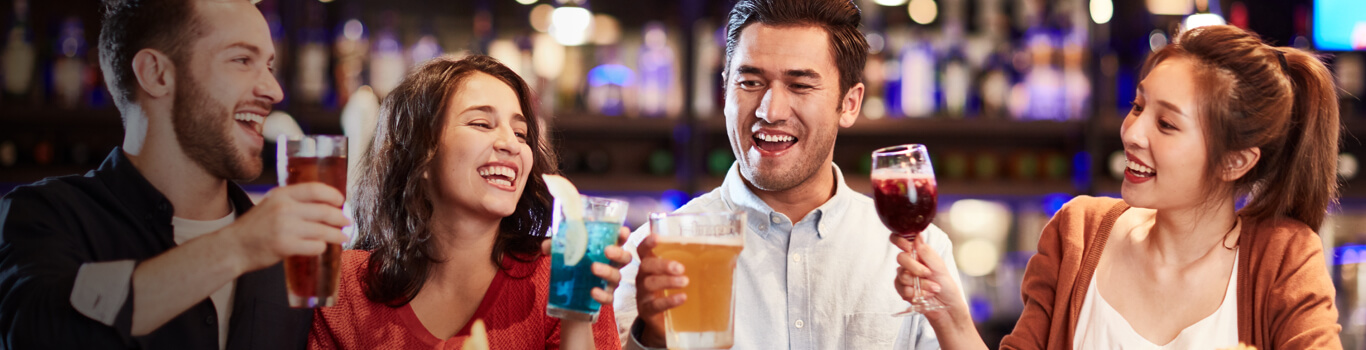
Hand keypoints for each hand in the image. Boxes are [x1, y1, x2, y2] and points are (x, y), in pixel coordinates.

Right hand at [222, 183, 349, 272]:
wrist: (233, 247)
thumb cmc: (254, 227)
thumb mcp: (271, 204)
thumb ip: (293, 201)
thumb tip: (324, 203)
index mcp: (282, 195)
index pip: (315, 189)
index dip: (333, 195)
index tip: (341, 201)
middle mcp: (284, 208)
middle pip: (324, 211)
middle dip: (340, 218)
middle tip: (347, 222)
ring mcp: (285, 228)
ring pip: (323, 230)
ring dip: (337, 235)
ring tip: (342, 237)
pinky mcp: (285, 246)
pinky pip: (315, 246)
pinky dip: (321, 247)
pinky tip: (320, 247)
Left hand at [539, 226, 633, 304]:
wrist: (568, 301)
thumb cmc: (572, 272)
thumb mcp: (563, 257)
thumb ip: (555, 248)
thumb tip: (546, 245)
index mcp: (605, 252)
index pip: (618, 241)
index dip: (623, 235)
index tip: (622, 231)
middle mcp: (611, 266)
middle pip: (625, 258)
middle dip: (618, 253)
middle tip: (607, 250)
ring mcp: (609, 283)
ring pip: (616, 277)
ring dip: (607, 271)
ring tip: (594, 268)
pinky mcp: (604, 298)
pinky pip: (608, 298)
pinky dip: (602, 295)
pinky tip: (593, 292)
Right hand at [634, 233, 686, 346]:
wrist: (664, 324)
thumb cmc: (673, 294)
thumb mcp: (679, 278)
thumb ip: (693, 267)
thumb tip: (727, 258)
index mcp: (651, 266)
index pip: (643, 251)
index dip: (647, 243)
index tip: (657, 239)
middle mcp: (643, 278)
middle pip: (646, 265)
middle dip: (663, 264)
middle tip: (681, 268)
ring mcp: (643, 295)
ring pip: (649, 283)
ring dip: (667, 281)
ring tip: (685, 281)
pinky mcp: (646, 311)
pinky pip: (655, 305)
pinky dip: (669, 300)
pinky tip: (682, 298)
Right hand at [891, 234, 968, 324]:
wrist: (947, 307)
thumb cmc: (947, 285)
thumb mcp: (940, 266)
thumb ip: (926, 252)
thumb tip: (917, 235)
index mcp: (918, 254)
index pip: (901, 241)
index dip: (900, 240)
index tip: (908, 246)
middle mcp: (910, 264)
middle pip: (900, 258)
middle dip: (916, 268)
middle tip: (928, 273)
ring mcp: (905, 277)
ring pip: (903, 276)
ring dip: (920, 284)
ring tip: (933, 288)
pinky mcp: (903, 290)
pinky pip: (903, 289)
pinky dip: (916, 294)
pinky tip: (926, 296)